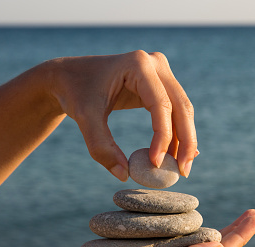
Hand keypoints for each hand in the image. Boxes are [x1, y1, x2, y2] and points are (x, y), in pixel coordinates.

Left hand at [48, 51, 196, 180]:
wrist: (69, 76)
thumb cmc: (75, 92)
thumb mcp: (85, 118)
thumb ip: (101, 146)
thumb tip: (124, 174)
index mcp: (138, 64)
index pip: (161, 104)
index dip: (162, 136)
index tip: (155, 164)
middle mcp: (155, 63)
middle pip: (181, 107)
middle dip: (185, 142)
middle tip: (183, 172)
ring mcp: (161, 72)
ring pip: (182, 111)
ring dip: (184, 141)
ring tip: (180, 169)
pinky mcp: (160, 84)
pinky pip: (175, 111)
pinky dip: (177, 134)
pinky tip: (178, 155)